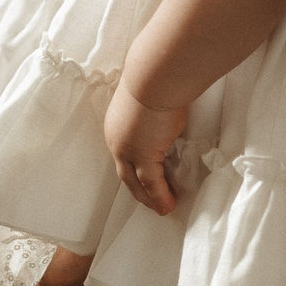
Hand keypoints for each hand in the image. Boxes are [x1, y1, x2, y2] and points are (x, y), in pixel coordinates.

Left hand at [105, 82, 188, 215]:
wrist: (154, 77)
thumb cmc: (155, 79)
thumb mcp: (150, 99)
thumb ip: (155, 113)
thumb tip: (168, 114)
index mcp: (116, 125)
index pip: (123, 154)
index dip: (133, 169)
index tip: (144, 179)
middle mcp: (117, 140)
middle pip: (125, 173)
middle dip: (138, 190)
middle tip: (151, 202)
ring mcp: (128, 150)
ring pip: (136, 182)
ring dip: (149, 198)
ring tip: (162, 208)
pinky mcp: (143, 155)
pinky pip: (151, 183)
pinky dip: (160, 196)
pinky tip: (168, 205)